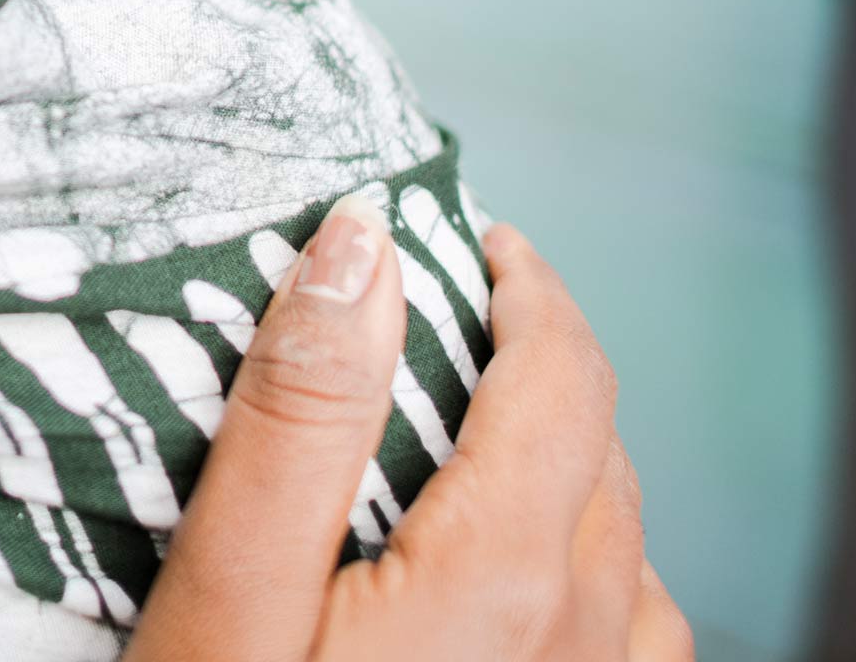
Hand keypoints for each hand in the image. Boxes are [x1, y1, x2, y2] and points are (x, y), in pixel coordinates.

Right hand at [128, 204, 693, 661]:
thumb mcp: (229, 594)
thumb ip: (300, 413)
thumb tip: (359, 243)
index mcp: (513, 578)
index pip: (565, 371)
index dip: (523, 282)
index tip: (469, 234)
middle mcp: (597, 642)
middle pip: (601, 446)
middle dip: (530, 359)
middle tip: (435, 315)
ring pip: (624, 539)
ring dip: (558, 459)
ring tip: (456, 432)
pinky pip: (626, 631)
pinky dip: (576, 559)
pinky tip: (493, 571)